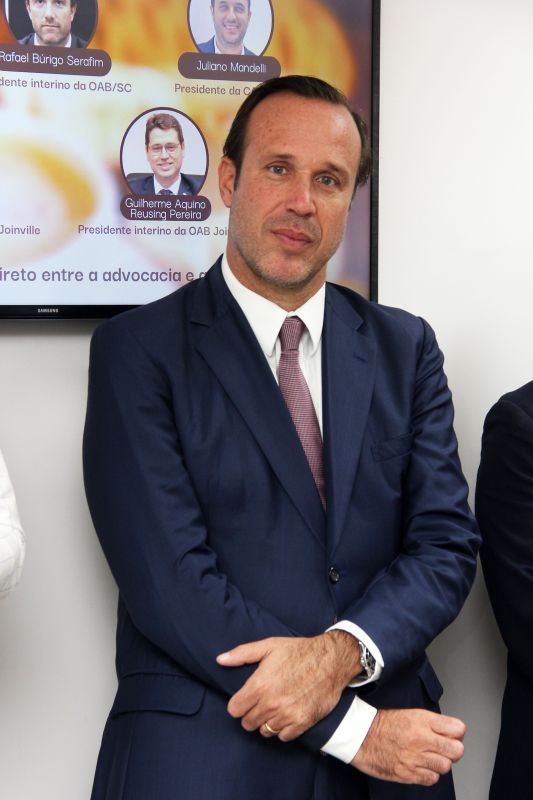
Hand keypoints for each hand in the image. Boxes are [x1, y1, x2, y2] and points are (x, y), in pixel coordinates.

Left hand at [216, 632, 359, 741]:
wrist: (331, 660)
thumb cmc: (299, 651)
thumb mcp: (269, 646)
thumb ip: (242, 654)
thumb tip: (220, 660)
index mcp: (260, 685)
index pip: (234, 709)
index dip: (238, 704)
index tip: (245, 698)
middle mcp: (271, 703)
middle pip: (247, 723)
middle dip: (251, 713)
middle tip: (260, 701)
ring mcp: (287, 715)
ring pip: (264, 731)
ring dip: (266, 721)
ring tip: (274, 706)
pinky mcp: (302, 723)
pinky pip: (282, 736)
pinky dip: (282, 728)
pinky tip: (286, 714)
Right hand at [351, 708, 465, 785]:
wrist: (361, 736)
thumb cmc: (383, 724)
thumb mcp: (410, 714)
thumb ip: (432, 724)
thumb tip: (451, 733)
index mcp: (422, 720)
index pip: (458, 729)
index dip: (456, 733)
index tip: (452, 735)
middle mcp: (420, 739)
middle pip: (457, 751)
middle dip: (453, 750)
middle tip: (445, 749)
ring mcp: (414, 758)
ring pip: (446, 766)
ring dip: (440, 763)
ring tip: (430, 757)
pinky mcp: (407, 773)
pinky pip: (431, 779)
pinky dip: (429, 774)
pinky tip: (421, 766)